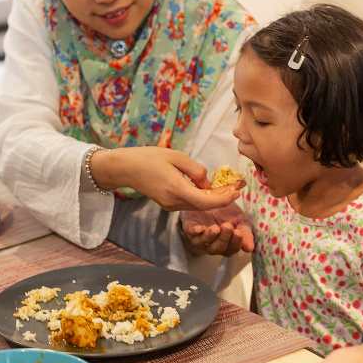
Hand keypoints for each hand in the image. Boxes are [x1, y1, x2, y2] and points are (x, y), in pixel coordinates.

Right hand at [91, 147, 239, 210]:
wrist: (125, 168)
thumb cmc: (148, 158)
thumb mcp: (175, 156)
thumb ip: (195, 169)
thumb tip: (207, 182)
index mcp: (176, 189)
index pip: (207, 201)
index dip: (225, 198)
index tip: (237, 190)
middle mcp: (173, 201)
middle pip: (205, 206)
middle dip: (223, 198)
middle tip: (237, 186)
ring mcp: (169, 205)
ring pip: (198, 206)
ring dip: (213, 199)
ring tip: (227, 187)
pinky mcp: (167, 204)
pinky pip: (189, 203)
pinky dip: (202, 198)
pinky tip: (208, 189)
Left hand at [180, 204, 253, 255]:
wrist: (211, 197)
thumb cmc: (226, 212)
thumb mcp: (240, 220)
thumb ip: (245, 232)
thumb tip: (249, 248)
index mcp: (226, 243)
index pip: (231, 249)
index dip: (235, 243)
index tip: (239, 233)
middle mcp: (212, 243)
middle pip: (218, 248)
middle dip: (224, 238)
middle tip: (228, 227)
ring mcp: (199, 237)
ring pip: (204, 243)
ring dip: (210, 236)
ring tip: (215, 228)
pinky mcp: (189, 228)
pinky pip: (191, 233)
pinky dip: (195, 231)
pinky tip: (200, 228)